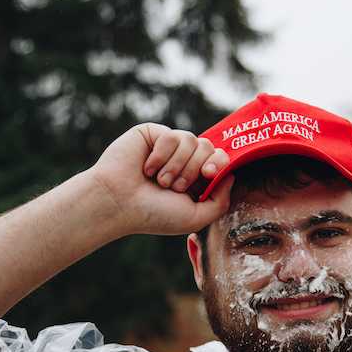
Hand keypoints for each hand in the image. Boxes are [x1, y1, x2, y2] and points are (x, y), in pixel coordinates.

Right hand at [89, 123, 233, 235]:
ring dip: (176, 165)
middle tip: (174, 186)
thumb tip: (232, 175)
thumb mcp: (195, 217)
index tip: (208, 174)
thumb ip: (220, 202)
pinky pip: (172, 135)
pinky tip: (146, 168)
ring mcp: (168, 146)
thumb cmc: (154, 214)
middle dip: (193, 168)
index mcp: (195, 179)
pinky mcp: (153, 134)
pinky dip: (161, 155)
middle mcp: (183, 160)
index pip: (220, 160)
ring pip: (192, 139)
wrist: (119, 203)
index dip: (219, 163)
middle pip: (209, 147)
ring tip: (159, 180)